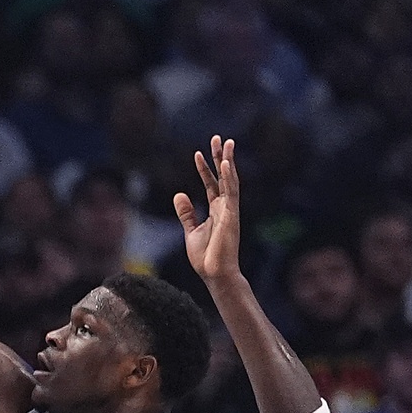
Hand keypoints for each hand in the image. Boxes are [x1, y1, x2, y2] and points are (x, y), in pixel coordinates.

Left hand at [174, 135, 241, 282]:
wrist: (215, 274)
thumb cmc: (205, 257)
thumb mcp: (191, 231)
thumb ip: (186, 213)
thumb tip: (179, 194)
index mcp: (216, 210)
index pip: (211, 184)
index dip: (204, 169)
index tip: (198, 154)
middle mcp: (225, 207)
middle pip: (223, 177)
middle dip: (220, 157)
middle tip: (218, 138)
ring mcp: (230, 210)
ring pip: (231, 180)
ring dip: (228, 161)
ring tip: (226, 142)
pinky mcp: (232, 216)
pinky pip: (232, 193)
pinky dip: (229, 177)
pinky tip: (226, 163)